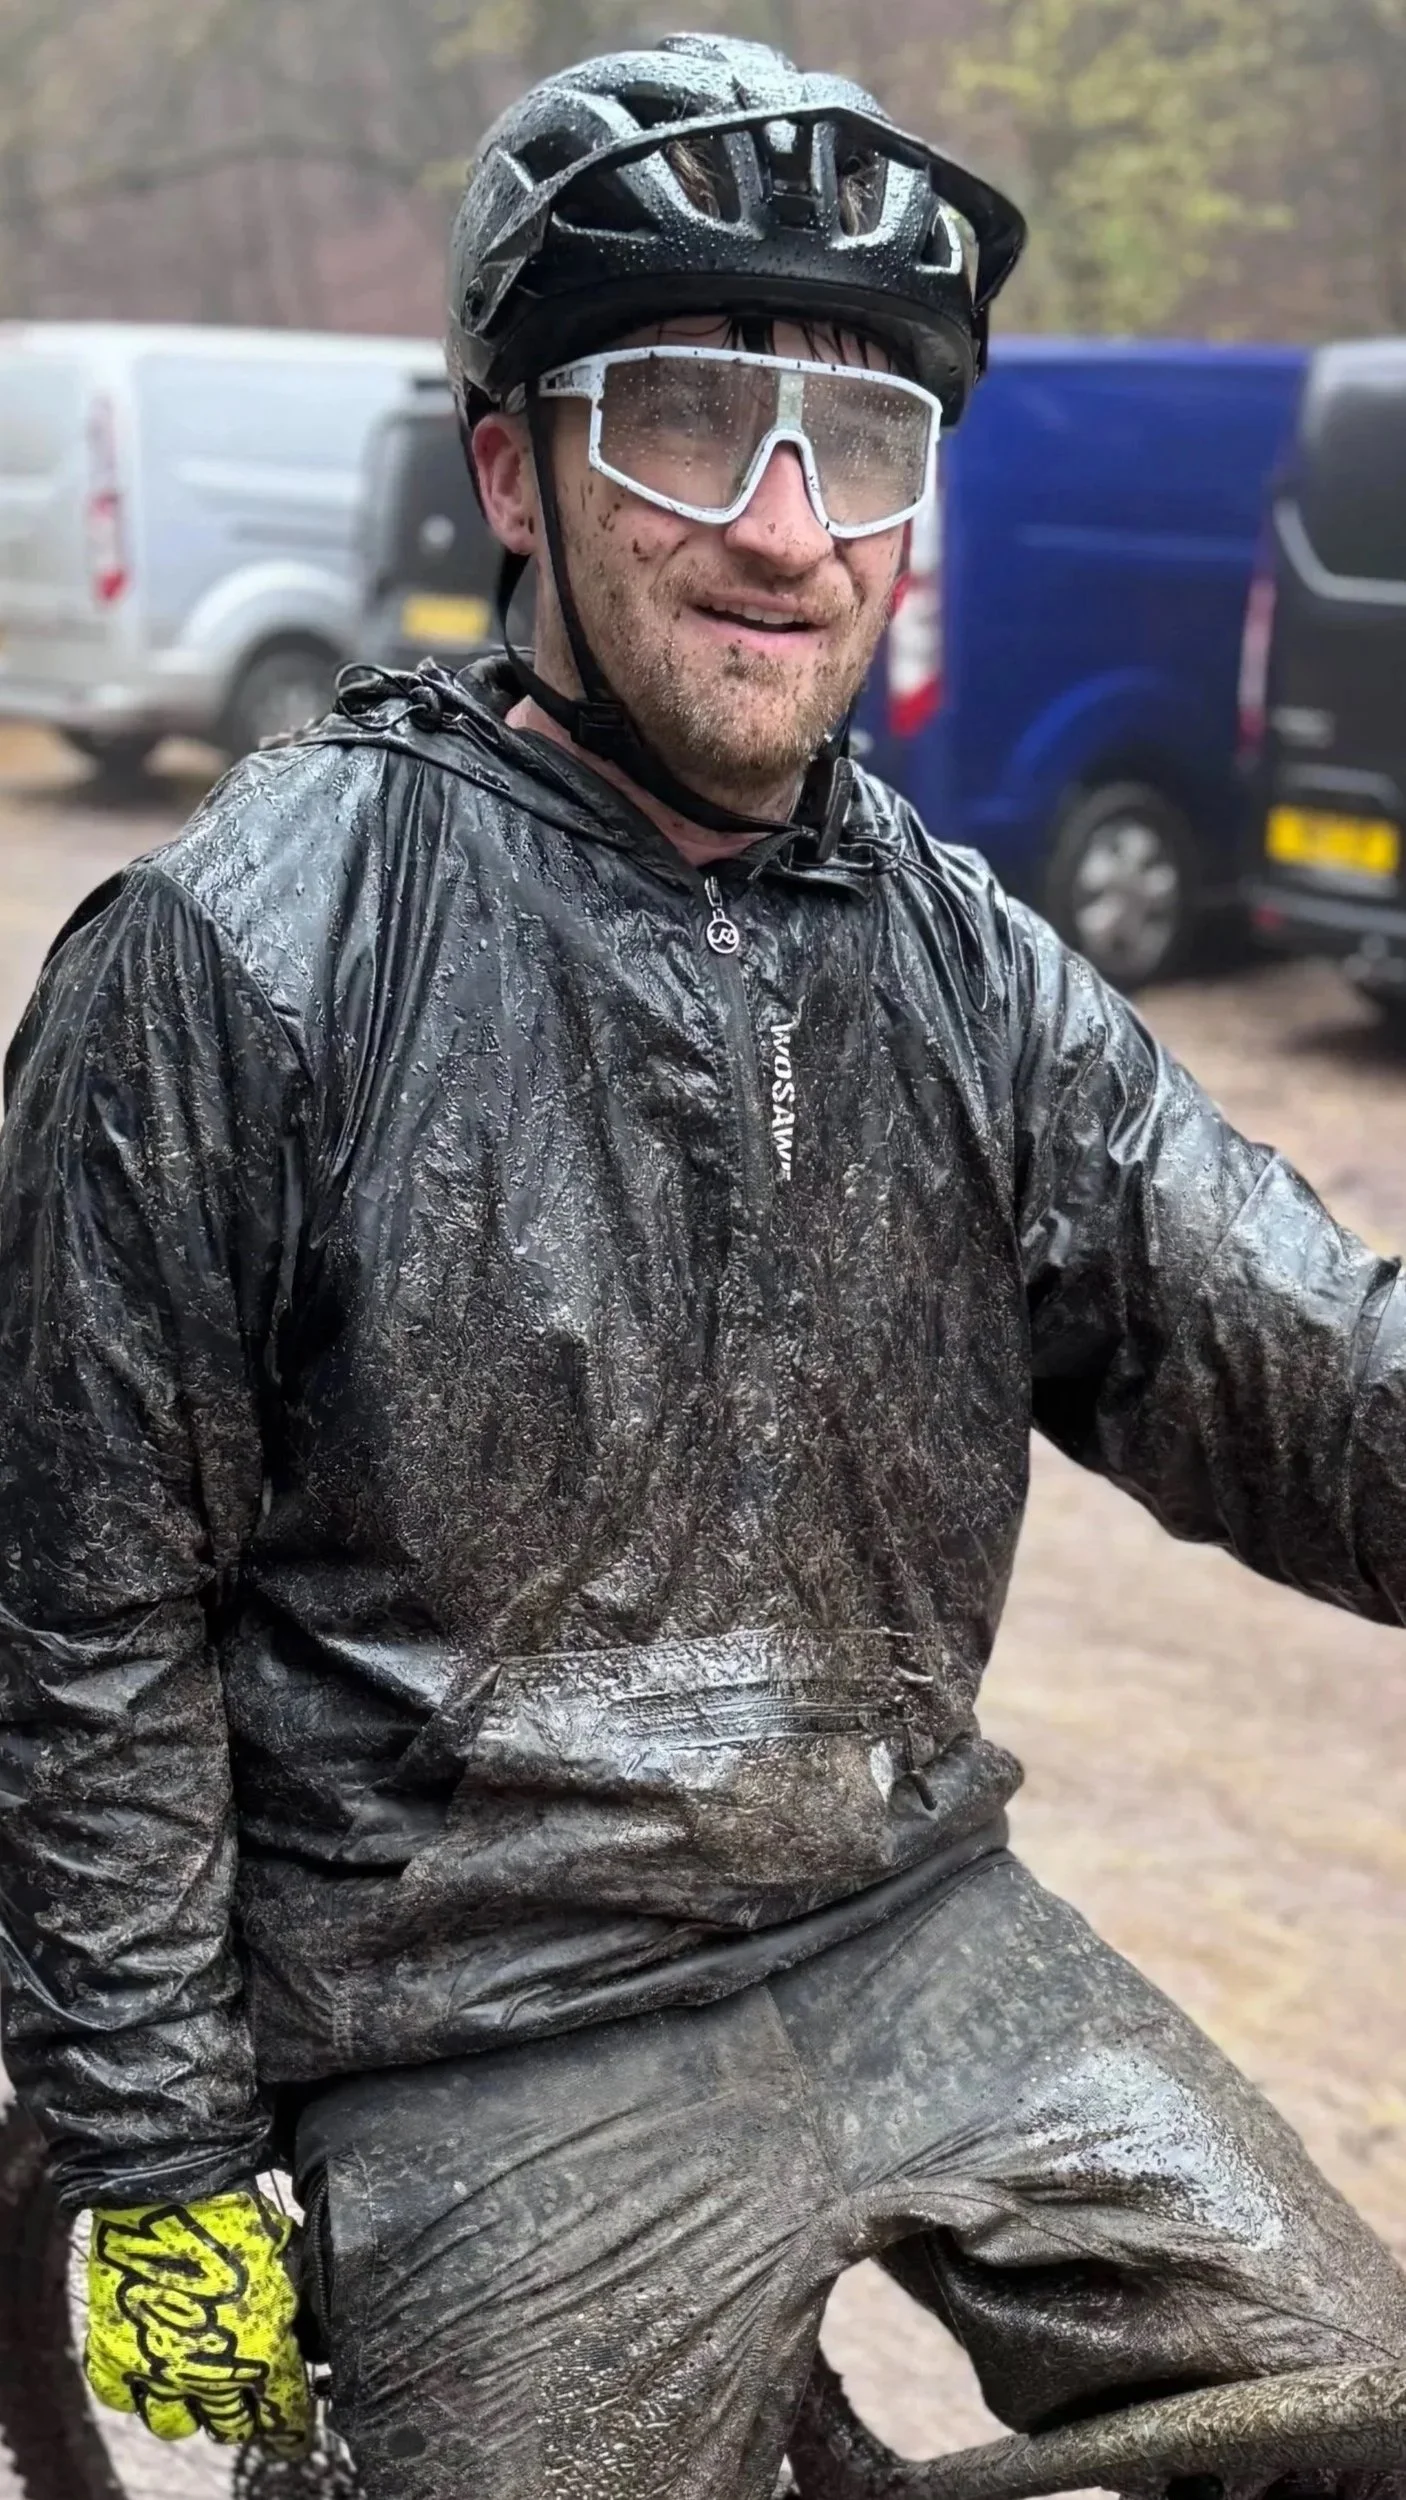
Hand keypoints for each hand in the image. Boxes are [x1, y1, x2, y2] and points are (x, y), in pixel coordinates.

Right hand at [84, 2186, 311, 2451]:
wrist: (173, 2189)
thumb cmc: (239, 2214)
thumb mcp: (289, 2260)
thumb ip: (295, 2306)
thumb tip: (304, 2327)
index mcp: (265, 2355)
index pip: (285, 2416)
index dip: (292, 2427)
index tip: (293, 2433)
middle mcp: (212, 2377)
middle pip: (232, 2426)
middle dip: (244, 2416)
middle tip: (246, 2402)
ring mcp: (159, 2370)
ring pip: (178, 2424)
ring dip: (192, 2411)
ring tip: (198, 2391)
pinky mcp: (114, 2355)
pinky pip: (123, 2399)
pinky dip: (136, 2391)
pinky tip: (150, 2372)